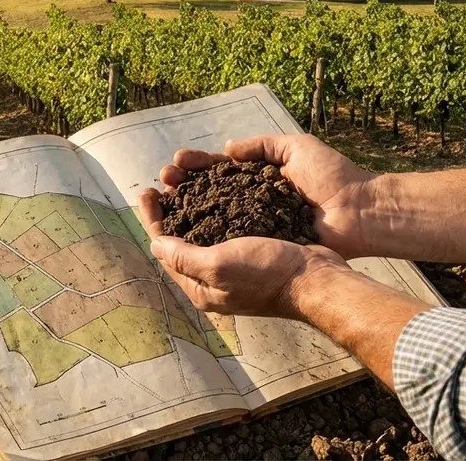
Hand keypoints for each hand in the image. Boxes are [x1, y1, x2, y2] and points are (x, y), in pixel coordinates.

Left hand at [138, 191, 349, 318]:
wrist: (318, 278)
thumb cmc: (267, 273)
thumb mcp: (218, 266)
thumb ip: (183, 257)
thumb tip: (154, 243)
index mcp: (200, 287)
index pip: (165, 250)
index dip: (153, 219)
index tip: (148, 191)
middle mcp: (214, 278)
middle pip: (182, 238)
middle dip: (170, 208)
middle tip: (166, 178)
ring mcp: (234, 265)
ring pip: (204, 229)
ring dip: (193, 203)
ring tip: (186, 179)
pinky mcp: (253, 251)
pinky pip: (227, 226)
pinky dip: (218, 206)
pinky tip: (217, 189)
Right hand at [157, 135, 377, 258]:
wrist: (359, 212)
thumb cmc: (333, 177)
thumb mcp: (296, 148)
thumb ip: (262, 146)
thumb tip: (228, 149)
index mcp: (260, 176)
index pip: (220, 168)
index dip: (197, 164)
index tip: (177, 161)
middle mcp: (253, 201)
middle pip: (209, 192)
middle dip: (184, 185)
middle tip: (163, 180)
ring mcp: (256, 224)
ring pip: (213, 215)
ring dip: (187, 208)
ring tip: (165, 199)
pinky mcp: (263, 244)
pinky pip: (230, 239)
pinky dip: (206, 235)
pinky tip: (184, 230)